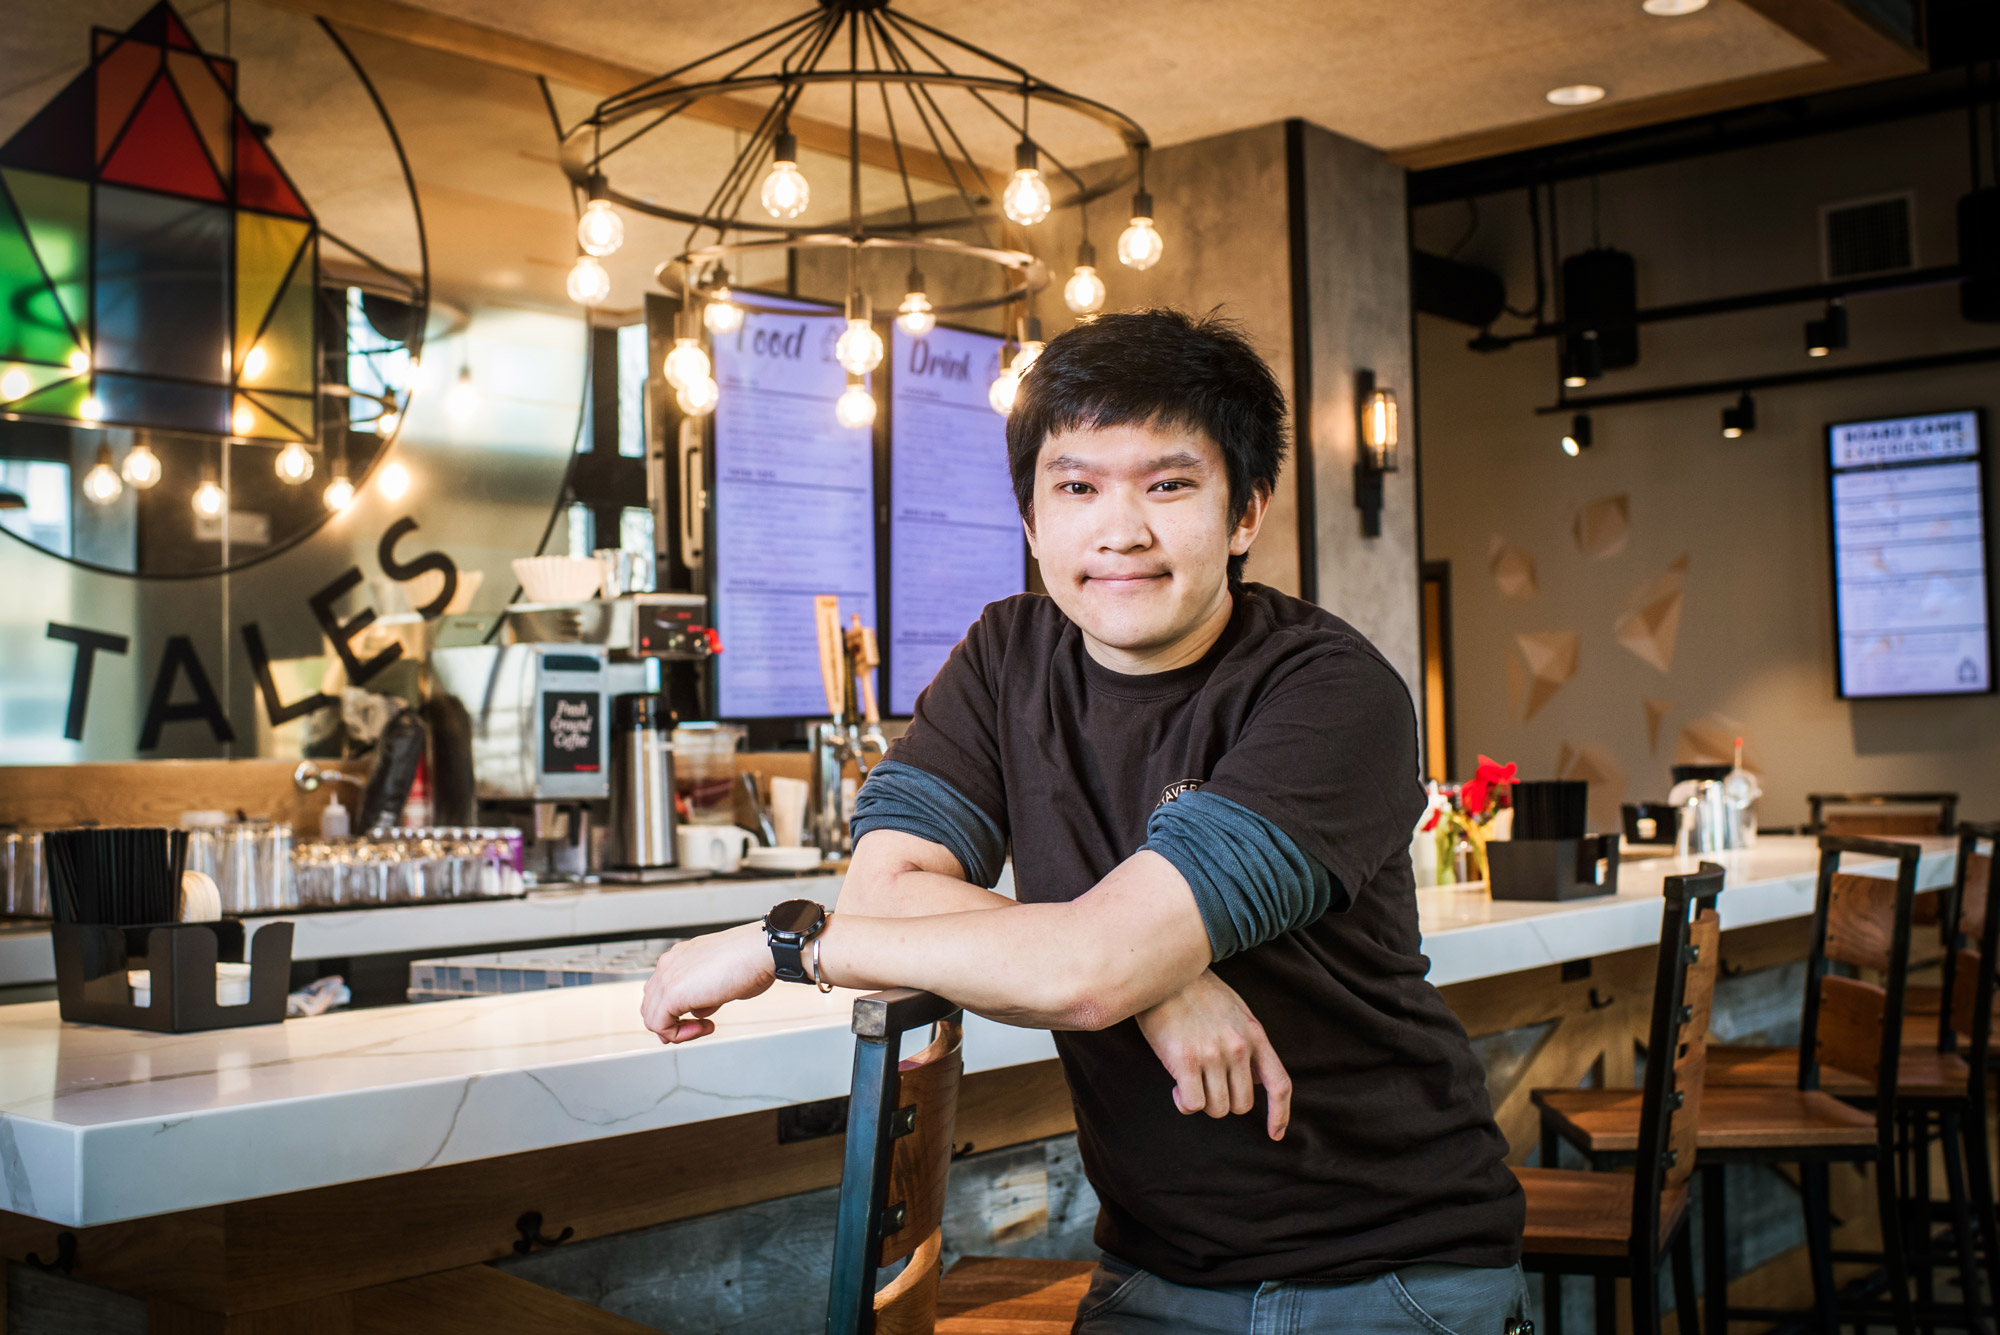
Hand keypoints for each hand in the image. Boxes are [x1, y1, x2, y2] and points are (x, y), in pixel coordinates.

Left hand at [639, 922, 775, 1043]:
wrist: (760, 951)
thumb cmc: (752, 960)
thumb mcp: (722, 980)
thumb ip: (705, 994)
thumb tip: (699, 1010)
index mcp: (681, 956)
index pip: (661, 990)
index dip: (674, 1012)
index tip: (697, 1021)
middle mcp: (670, 963)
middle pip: (651, 1003)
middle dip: (672, 1023)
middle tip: (695, 1029)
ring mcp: (667, 976)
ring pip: (651, 1016)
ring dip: (676, 1030)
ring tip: (703, 1028)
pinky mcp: (671, 993)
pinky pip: (659, 1025)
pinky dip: (678, 1035)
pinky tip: (702, 1028)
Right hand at [1134, 969, 1291, 1139]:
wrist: (1163, 972)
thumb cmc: (1197, 992)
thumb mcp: (1235, 1011)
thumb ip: (1250, 1043)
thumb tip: (1258, 1080)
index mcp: (1255, 1035)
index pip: (1279, 1084)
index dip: (1280, 1114)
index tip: (1275, 1134)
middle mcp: (1238, 1048)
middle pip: (1241, 1104)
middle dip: (1223, 1102)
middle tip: (1205, 1085)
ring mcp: (1212, 1054)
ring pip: (1216, 1108)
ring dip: (1202, 1102)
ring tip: (1188, 1081)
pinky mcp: (1185, 1060)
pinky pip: (1192, 1105)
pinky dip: (1184, 1103)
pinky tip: (1176, 1088)